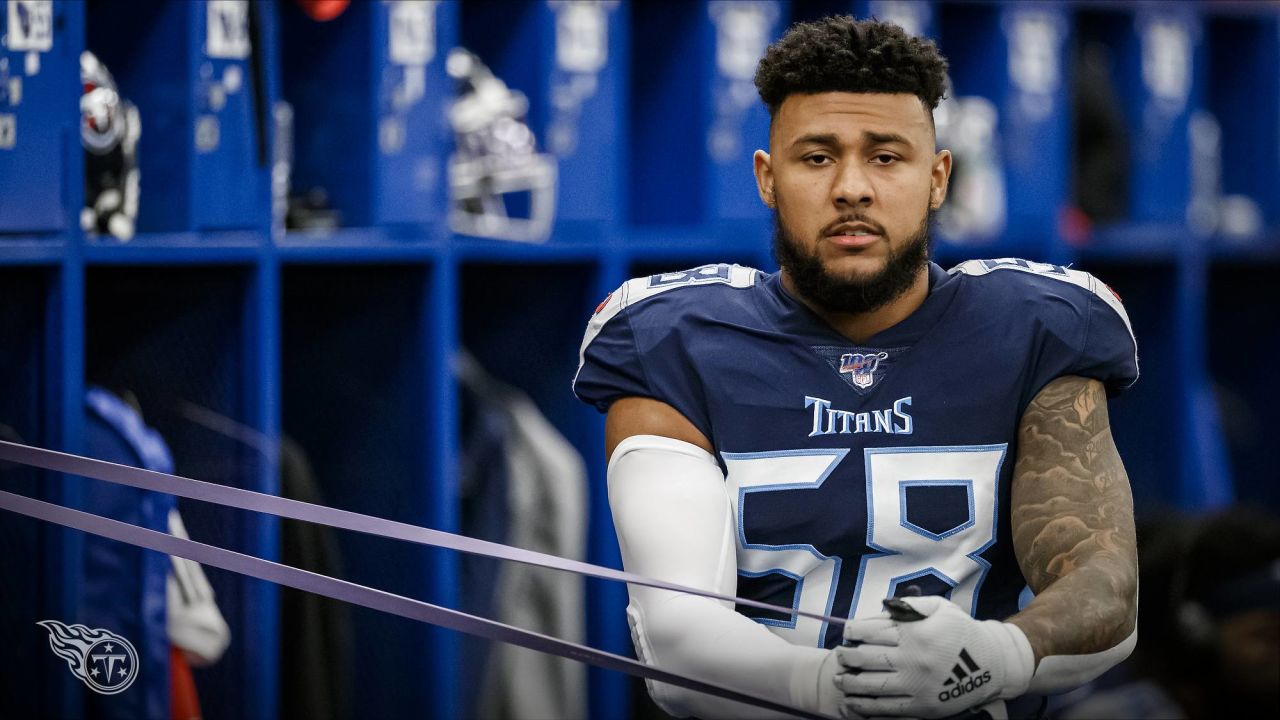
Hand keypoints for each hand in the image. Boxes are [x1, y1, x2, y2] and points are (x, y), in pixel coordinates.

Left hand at [832, 596, 1033, 718]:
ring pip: (872, 685)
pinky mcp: (923, 707)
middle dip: (846, 657)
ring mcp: (917, 685)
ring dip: (850, 683)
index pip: (872, 631)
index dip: (853, 632)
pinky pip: (888, 708)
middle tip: (839, 656)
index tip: (846, 633)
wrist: (993, 664)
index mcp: (914, 633)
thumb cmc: (962, 632)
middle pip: (867, 658)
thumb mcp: (940, 608)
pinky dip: (867, 707)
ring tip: (840, 680)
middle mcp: (912, 659)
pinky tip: (855, 704)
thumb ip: (909, 606)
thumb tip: (882, 607)